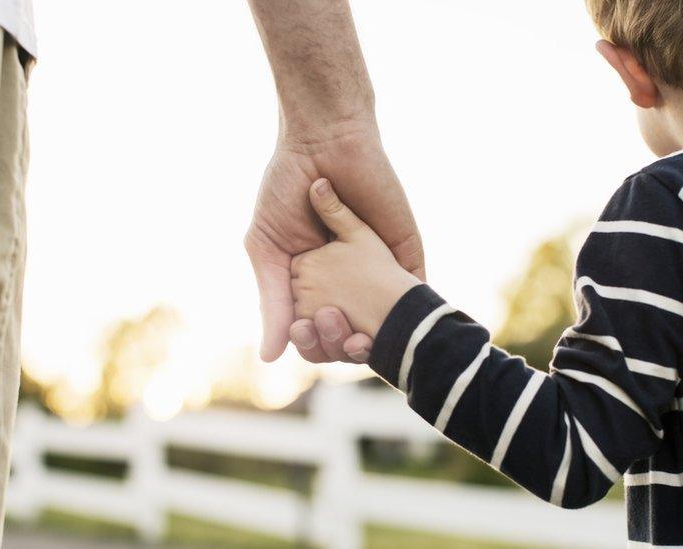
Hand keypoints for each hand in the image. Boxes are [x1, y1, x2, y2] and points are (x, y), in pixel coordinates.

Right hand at [244, 123, 424, 361]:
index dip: (315, 344)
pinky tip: (400, 324)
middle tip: (338, 336)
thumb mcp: (268, 251)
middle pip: (351, 331)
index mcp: (312, 283)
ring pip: (383, 320)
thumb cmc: (285, 190)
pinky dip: (409, 310)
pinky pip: (413, 288)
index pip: (317, 330)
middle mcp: (347, 281)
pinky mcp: (405, 251)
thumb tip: (270, 358)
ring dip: (376, 335)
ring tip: (362, 336)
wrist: (322, 142)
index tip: (308, 342)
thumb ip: (272, 302)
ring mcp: (378, 268)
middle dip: (345, 344)